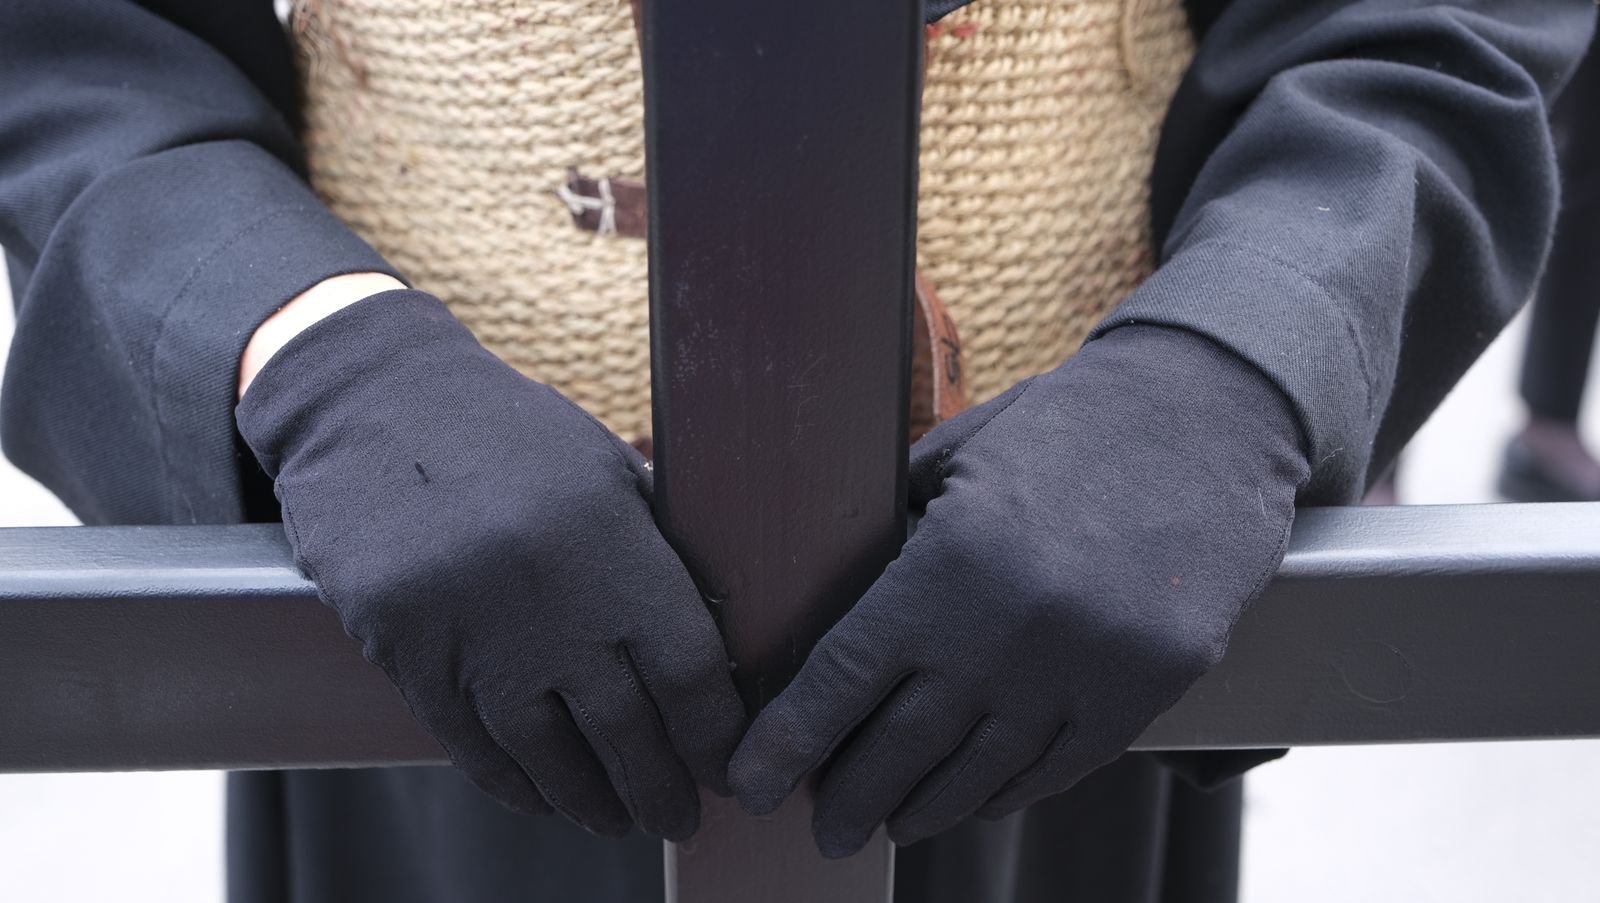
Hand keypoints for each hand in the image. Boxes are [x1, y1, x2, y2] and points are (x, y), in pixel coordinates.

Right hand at [236, 290, 744, 840]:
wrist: (370, 402)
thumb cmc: (503, 432)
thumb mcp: (601, 467)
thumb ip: (653, 546)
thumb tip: (715, 629)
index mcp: (613, 543)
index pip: (689, 671)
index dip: (716, 734)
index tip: (729, 764)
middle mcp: (550, 599)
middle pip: (626, 730)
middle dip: (661, 788)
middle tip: (680, 818)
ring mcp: (473, 634)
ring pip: (548, 755)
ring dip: (592, 801)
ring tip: (620, 820)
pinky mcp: (408, 655)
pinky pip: (473, 748)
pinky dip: (517, 786)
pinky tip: (547, 800)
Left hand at [728, 326, 1309, 856]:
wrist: (1211, 416)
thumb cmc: (1074, 424)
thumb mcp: (963, 456)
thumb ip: (898, 526)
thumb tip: (842, 589)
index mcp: (948, 566)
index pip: (842, 680)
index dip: (788, 742)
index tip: (749, 784)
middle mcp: (1007, 634)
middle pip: (902, 747)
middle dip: (849, 798)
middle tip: (822, 827)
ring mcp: (1082, 671)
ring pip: (980, 774)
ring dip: (924, 809)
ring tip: (890, 826)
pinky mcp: (1145, 690)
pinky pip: (1059, 768)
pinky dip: (1007, 793)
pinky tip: (976, 802)